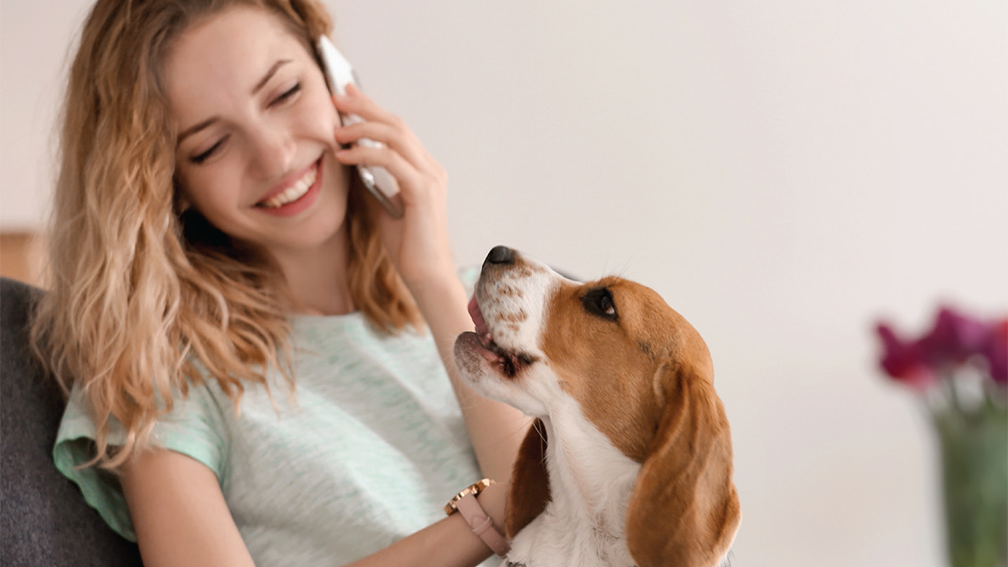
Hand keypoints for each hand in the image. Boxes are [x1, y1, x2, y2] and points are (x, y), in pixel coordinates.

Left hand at [331, 84, 454, 291]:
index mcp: (424, 171)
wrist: (426, 276)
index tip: (348, 95)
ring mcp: (430, 178)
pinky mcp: (423, 191)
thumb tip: (346, 159)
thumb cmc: (407, 247)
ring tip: (336, 130)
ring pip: (395, 136)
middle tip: (336, 97)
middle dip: (364, 107)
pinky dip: (365, 154)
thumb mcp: (382, 207)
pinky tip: (344, 156)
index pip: (397, 130)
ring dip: (361, 128)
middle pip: (396, 124)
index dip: (372, 109)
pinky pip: (390, 160)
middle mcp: (431, 169)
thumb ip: (370, 182)